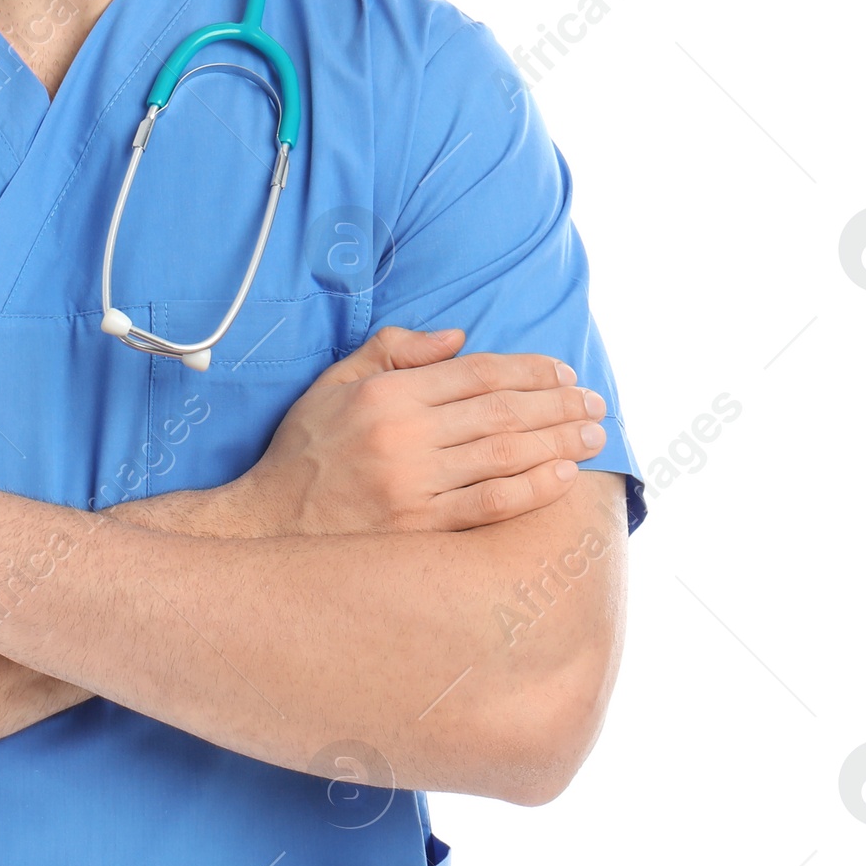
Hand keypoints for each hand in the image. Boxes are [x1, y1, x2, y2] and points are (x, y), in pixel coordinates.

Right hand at [225, 327, 607, 534]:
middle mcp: (404, 436)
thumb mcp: (335, 382)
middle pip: (502, 412)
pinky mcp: (421, 528)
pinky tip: (562, 477)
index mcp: (386, 394)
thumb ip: (393, 349)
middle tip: (595, 401)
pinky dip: (532, 488)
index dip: (528, 369)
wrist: (271, 522)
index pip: (476, 373)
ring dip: (558, 442)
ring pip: (506, 456)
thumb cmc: (306, 449)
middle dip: (558, 403)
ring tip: (592, 434)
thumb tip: (458, 337)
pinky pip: (491, 504)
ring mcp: (415, 484)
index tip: (563, 371)